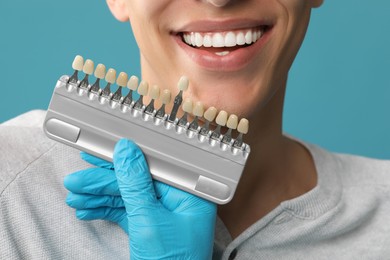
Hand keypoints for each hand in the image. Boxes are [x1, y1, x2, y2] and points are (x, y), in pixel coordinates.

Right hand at [65, 139, 216, 258]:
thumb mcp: (149, 220)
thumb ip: (136, 184)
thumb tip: (126, 151)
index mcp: (189, 195)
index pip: (154, 166)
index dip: (125, 157)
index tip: (103, 150)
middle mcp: (176, 202)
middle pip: (136, 181)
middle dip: (104, 181)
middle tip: (78, 179)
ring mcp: (161, 215)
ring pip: (126, 197)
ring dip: (99, 196)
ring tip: (75, 196)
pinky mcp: (148, 228)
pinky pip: (124, 212)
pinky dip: (105, 210)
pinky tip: (86, 209)